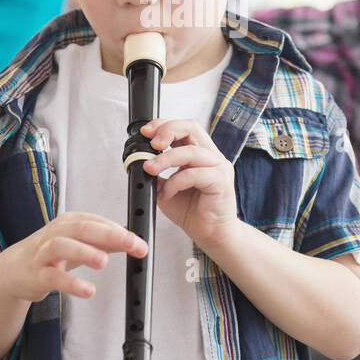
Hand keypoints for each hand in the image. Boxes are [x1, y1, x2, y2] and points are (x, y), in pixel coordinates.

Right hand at [0, 212, 147, 302]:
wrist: (13, 270)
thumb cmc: (50, 253)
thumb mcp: (79, 243)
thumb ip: (105, 242)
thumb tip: (134, 241)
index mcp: (69, 223)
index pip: (96, 222)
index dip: (119, 230)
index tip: (139, 242)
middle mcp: (56, 233)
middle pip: (81, 228)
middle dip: (108, 235)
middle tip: (131, 244)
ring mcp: (44, 253)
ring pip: (62, 246)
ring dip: (84, 251)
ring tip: (104, 262)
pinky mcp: (37, 275)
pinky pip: (53, 277)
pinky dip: (71, 283)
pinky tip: (88, 290)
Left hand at [139, 117, 237, 248]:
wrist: (210, 235)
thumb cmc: (192, 211)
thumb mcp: (166, 188)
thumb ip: (157, 173)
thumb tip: (138, 161)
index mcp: (200, 153)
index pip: (184, 127)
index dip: (164, 125)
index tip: (145, 133)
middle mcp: (212, 156)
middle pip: (191, 127)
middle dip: (167, 131)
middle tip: (151, 144)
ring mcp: (219, 167)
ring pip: (191, 152)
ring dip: (165, 159)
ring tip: (150, 170)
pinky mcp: (221, 182)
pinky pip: (195, 174)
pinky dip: (176, 182)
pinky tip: (167, 193)